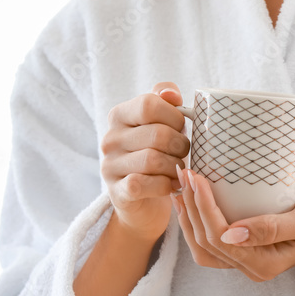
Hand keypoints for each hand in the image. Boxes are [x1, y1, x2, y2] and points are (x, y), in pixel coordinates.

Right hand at [100, 82, 189, 241]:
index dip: (175, 117)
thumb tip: (171, 94)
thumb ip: (166, 102)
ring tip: (179, 169)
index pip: (149, 104)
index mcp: (120, 115)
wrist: (144, 201)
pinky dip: (166, 185)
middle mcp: (110, 138)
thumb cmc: (158, 154)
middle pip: (157, 134)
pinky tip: (173, 185)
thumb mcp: (162, 124)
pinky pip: (145, 184)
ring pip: (153, 160)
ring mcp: (110, 166)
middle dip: (180, 145)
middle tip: (184, 153)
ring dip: (175, 166)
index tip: (181, 128)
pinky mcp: (117, 191)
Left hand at [170, 166, 294, 281]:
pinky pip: (214, 240)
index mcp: (264, 265)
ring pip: (204, 245)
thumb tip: (230, 235)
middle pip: (206, 243)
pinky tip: (193, 198)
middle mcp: (253, 267)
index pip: (220, 238)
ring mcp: (250, 258)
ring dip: (189, 217)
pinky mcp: (249, 246)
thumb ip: (270, 229)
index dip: (202, 208)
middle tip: (184, 173)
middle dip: (190, 209)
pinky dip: (199, 220)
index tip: (196, 175)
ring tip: (181, 185)